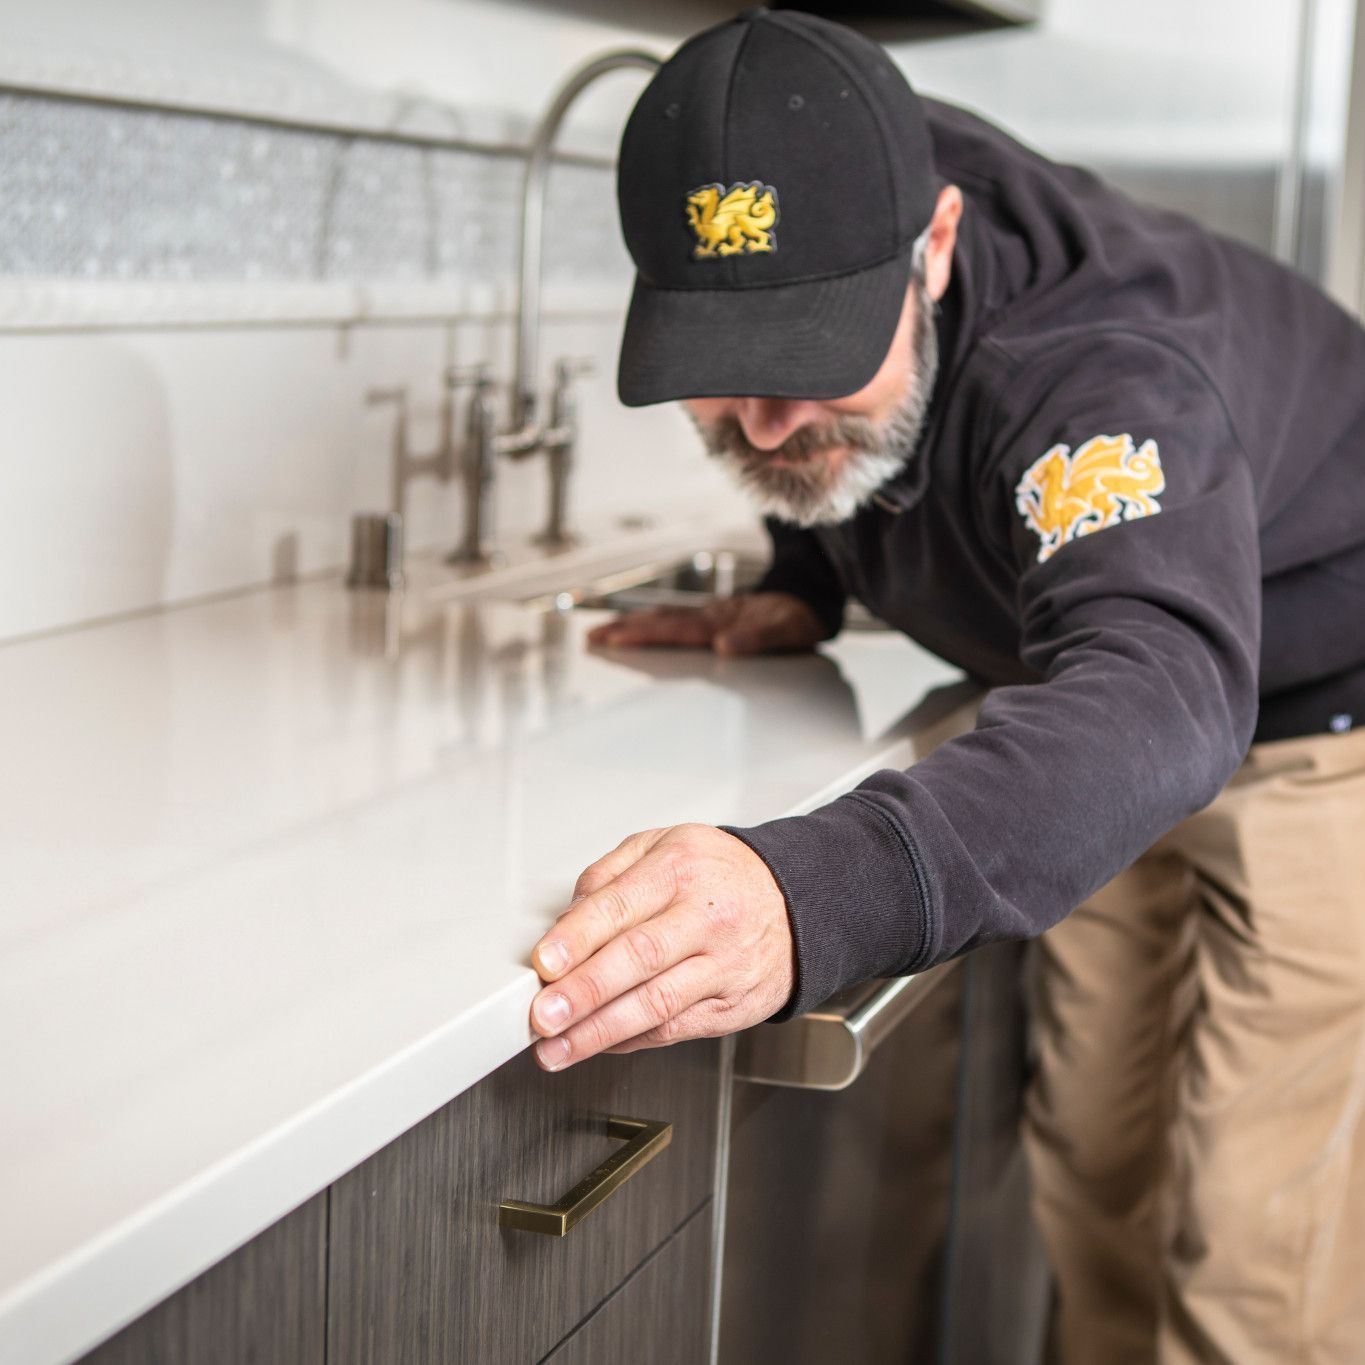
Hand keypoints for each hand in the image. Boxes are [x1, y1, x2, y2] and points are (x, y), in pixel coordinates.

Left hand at [527, 823, 794, 1069]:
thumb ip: (609, 874)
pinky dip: (630, 1041)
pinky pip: (674, 1029)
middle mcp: (704, 918)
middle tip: (542, 1015)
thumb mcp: (664, 846)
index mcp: (680, 870)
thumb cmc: (722, 876)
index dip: (577, 938)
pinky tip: (598, 1044)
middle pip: (637, 958)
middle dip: (583, 993)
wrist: (796, 903)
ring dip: (598, 1032)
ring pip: (655, 1004)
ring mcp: (722, 965)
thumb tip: (566, 920)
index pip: (620, 905)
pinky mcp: (731, 1006)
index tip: (544, 963)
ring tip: (557, 1047)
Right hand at [586, 591, 824, 654]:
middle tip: (590, 636)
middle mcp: (710, 616)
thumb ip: (759, 638)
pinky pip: (674, 623)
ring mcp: (709, 616)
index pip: (674, 630)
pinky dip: (650, 626)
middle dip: (623, 629)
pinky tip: (639, 630)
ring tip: (602, 632)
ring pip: (662, 620)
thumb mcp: (788, 632)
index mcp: (721, 621)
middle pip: (659, 622)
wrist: (811, 598)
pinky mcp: (712, 620)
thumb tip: (726, 644)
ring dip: (631, 626)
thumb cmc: (799, 618)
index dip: (643, 635)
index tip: (616, 639)